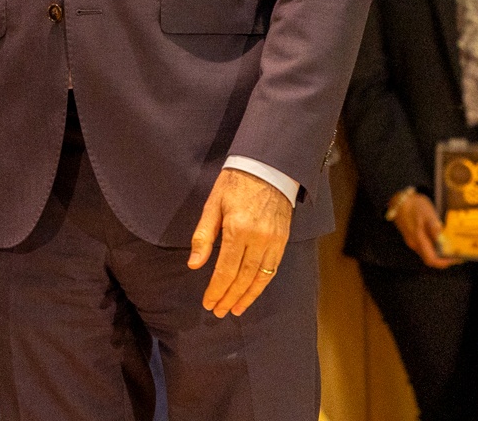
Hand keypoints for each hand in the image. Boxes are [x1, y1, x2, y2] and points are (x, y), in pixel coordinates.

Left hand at [189, 167, 293, 316]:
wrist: (267, 166)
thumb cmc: (235, 183)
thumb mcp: (212, 204)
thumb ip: (203, 236)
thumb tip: (194, 265)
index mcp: (238, 229)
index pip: (226, 270)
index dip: (217, 289)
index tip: (208, 303)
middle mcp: (258, 239)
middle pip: (243, 278)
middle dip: (230, 297)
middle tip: (219, 312)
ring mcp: (274, 241)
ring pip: (261, 277)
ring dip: (248, 296)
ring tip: (236, 309)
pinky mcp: (283, 240)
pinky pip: (273, 268)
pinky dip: (262, 284)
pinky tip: (253, 292)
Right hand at [389, 190, 457, 269]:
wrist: (398, 200)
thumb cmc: (414, 205)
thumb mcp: (426, 213)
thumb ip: (434, 227)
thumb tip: (442, 241)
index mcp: (418, 239)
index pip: (432, 260)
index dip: (444, 262)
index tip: (457, 259)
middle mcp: (415, 244)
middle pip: (431, 258)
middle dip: (445, 257)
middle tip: (459, 252)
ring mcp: (413, 241)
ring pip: (428, 252)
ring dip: (441, 252)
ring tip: (453, 245)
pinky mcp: (413, 236)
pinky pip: (426, 245)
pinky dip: (435, 245)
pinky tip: (442, 238)